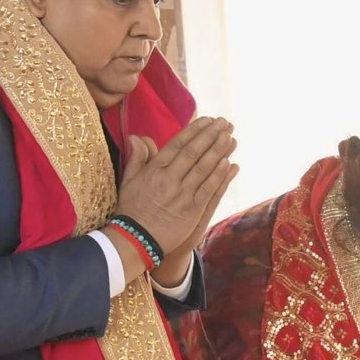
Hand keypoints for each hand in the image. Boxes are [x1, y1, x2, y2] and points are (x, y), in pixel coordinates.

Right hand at [116, 116, 237, 261]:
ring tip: (231, 137)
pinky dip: (219, 175)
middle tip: (225, 123)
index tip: (207, 120)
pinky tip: (229, 163)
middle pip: (194, 152)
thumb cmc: (132, 209)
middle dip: (211, 135)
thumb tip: (138, 137)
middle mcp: (169, 179)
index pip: (177, 144)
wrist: (135, 239)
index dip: (194, 131)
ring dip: (219, 151)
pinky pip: (209, 189)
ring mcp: (182, 194)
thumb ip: (137, 157)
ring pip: (204, 168)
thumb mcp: (129, 181)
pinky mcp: (192, 210)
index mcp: (154, 170)